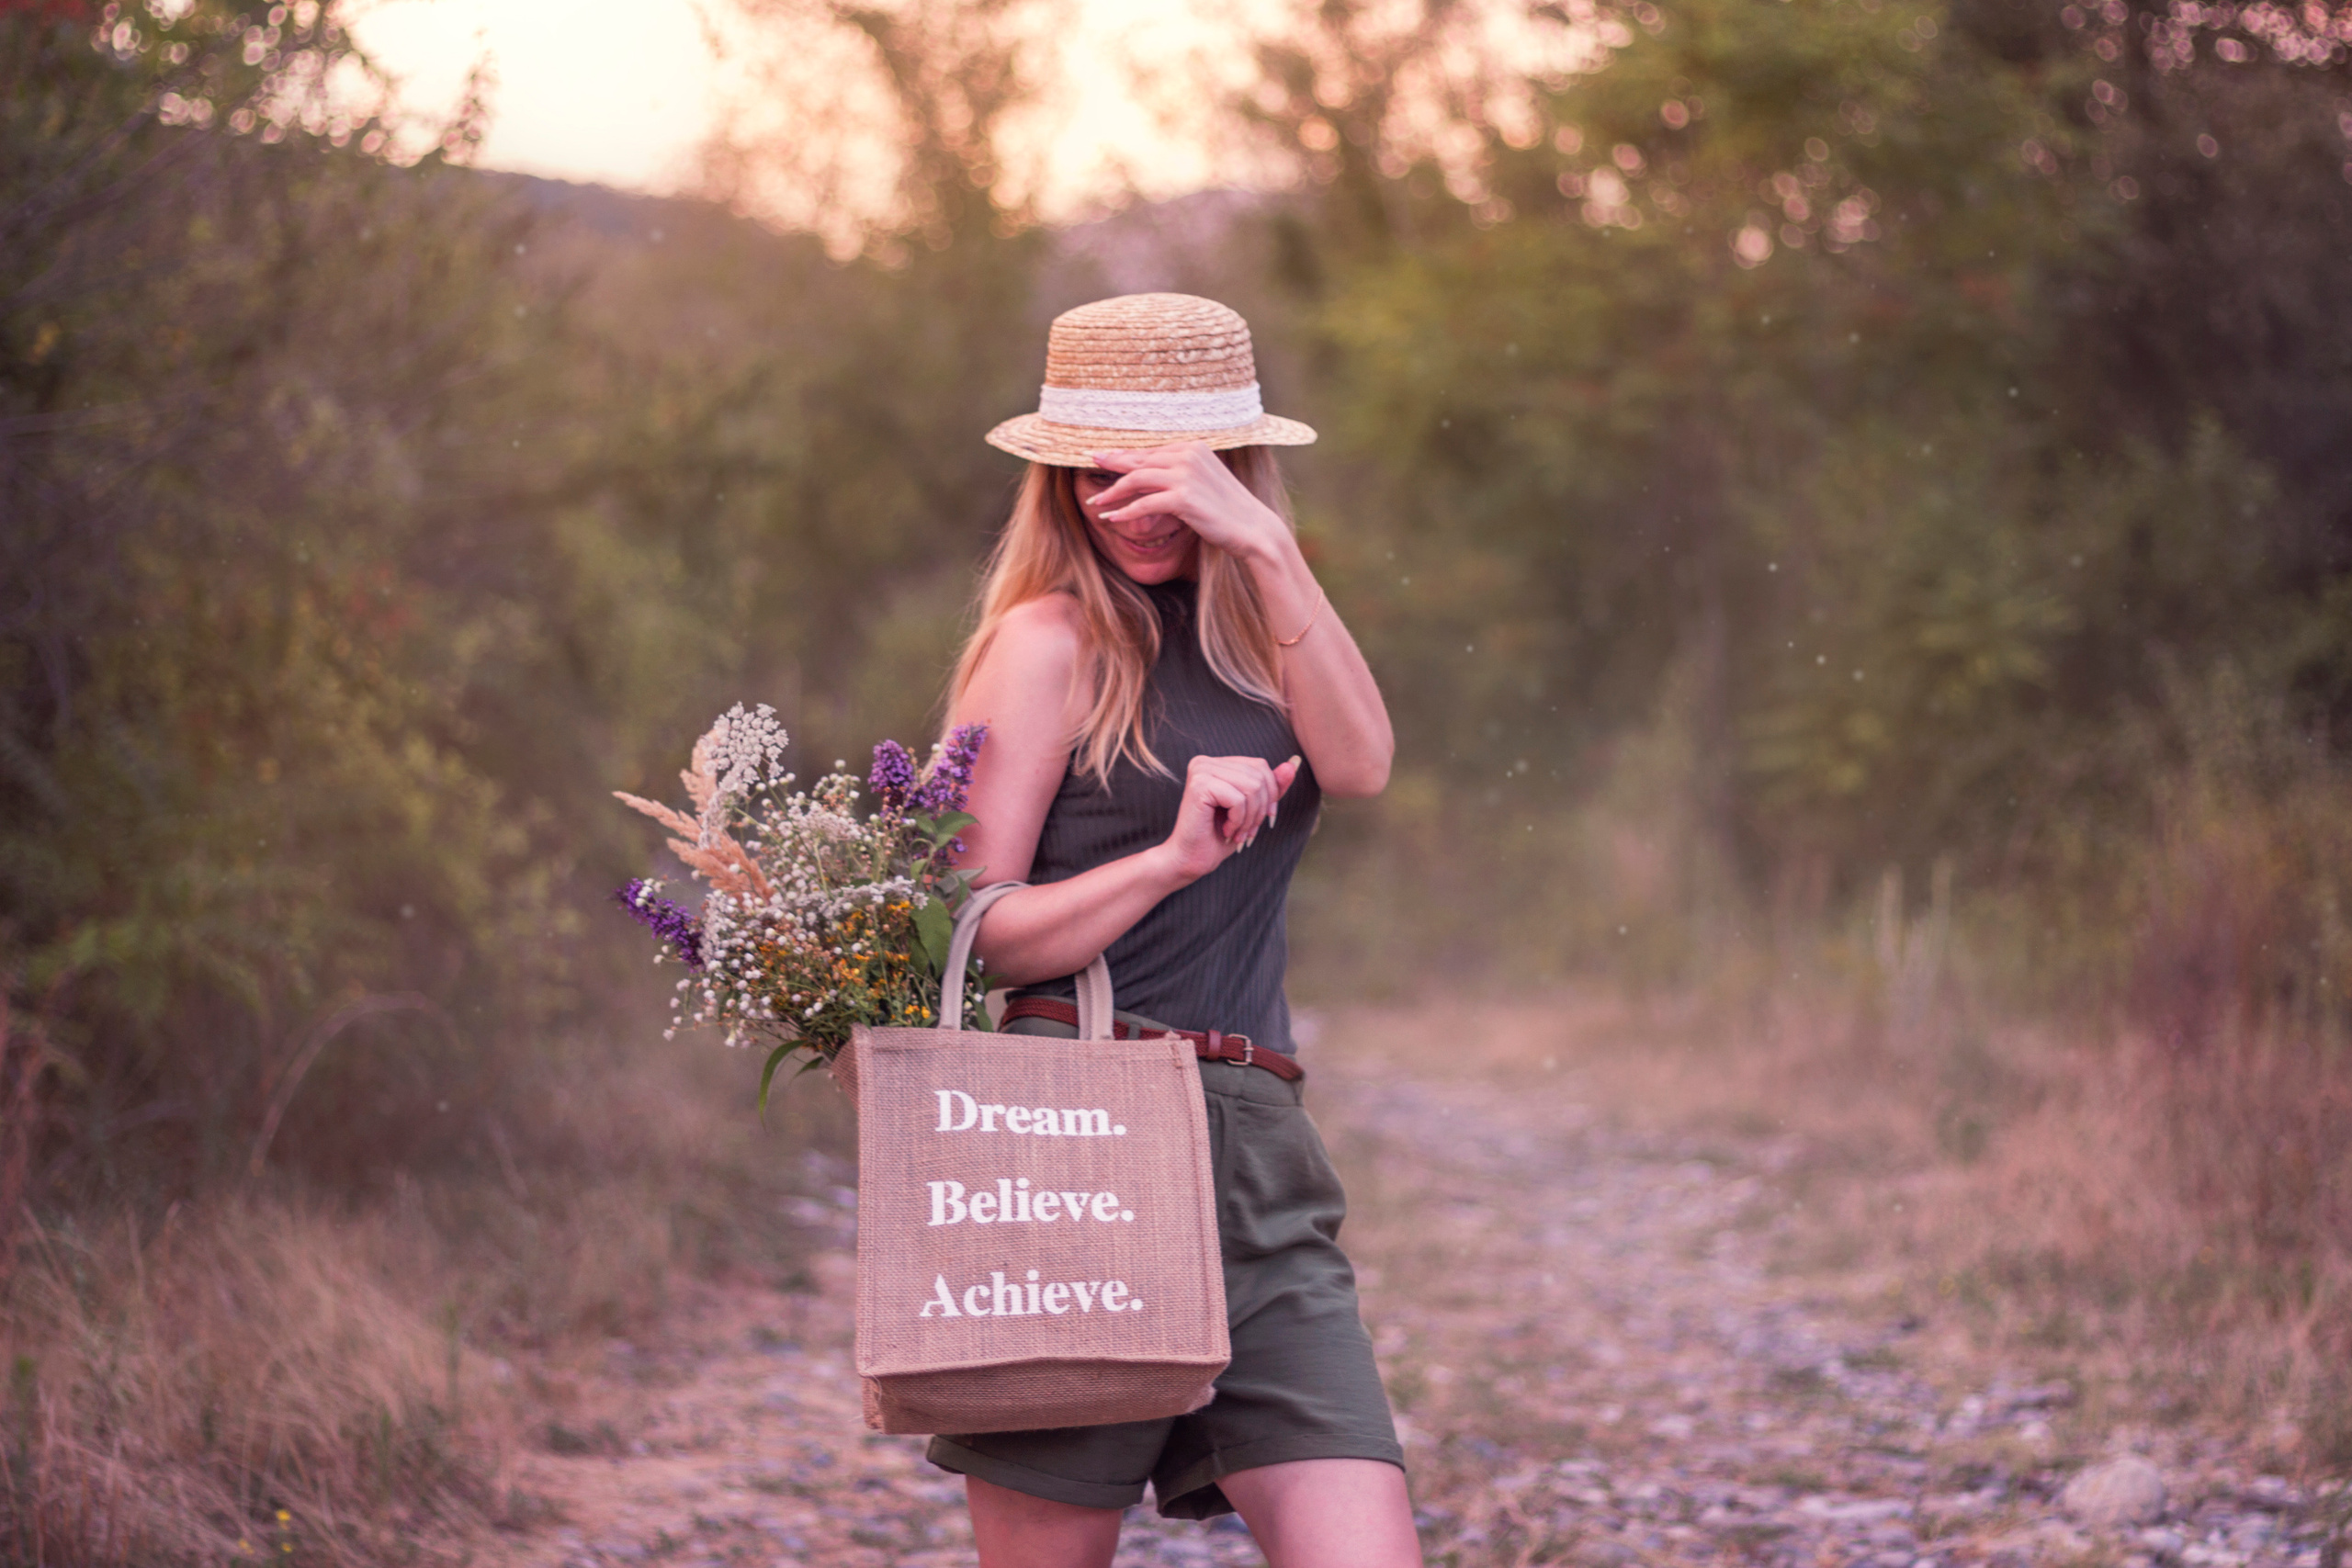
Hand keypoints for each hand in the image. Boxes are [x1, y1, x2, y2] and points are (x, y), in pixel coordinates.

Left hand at [1086, 443, 1289, 563]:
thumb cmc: (1228, 511)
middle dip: (1112, 464)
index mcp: (1193, 447)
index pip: (1150, 451)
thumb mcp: (1203, 484)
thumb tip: (1151, 475)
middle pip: (1139, 460)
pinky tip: (1112, 518)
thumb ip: (1181, 474)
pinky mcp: (1184, 497)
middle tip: (1090, 466)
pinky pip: (1144, 503)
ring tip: (1096, 502)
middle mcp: (1188, 455)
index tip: (1104, 458)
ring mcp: (1186, 474)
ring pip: (1137, 479)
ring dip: (1113, 491)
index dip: (1124, 455)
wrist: (1254, 529)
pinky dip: (1126, 511)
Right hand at [1159, 753, 1301, 883]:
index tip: (1262, 819)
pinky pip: (1239, 800)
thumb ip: (1271, 787)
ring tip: (1237, 832)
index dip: (1270, 794)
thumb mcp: (1253, 809)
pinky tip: (1226, 831)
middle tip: (1247, 831)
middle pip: (1259, 777)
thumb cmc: (1218, 836)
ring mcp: (1201, 771)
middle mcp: (1205, 762)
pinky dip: (1239, 821)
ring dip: (1250, 818)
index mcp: (1216, 763)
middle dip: (1260, 809)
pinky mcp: (1199, 785)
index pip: (1260, 766)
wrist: (1190, 860)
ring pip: (1252, 788)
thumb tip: (1293, 764)